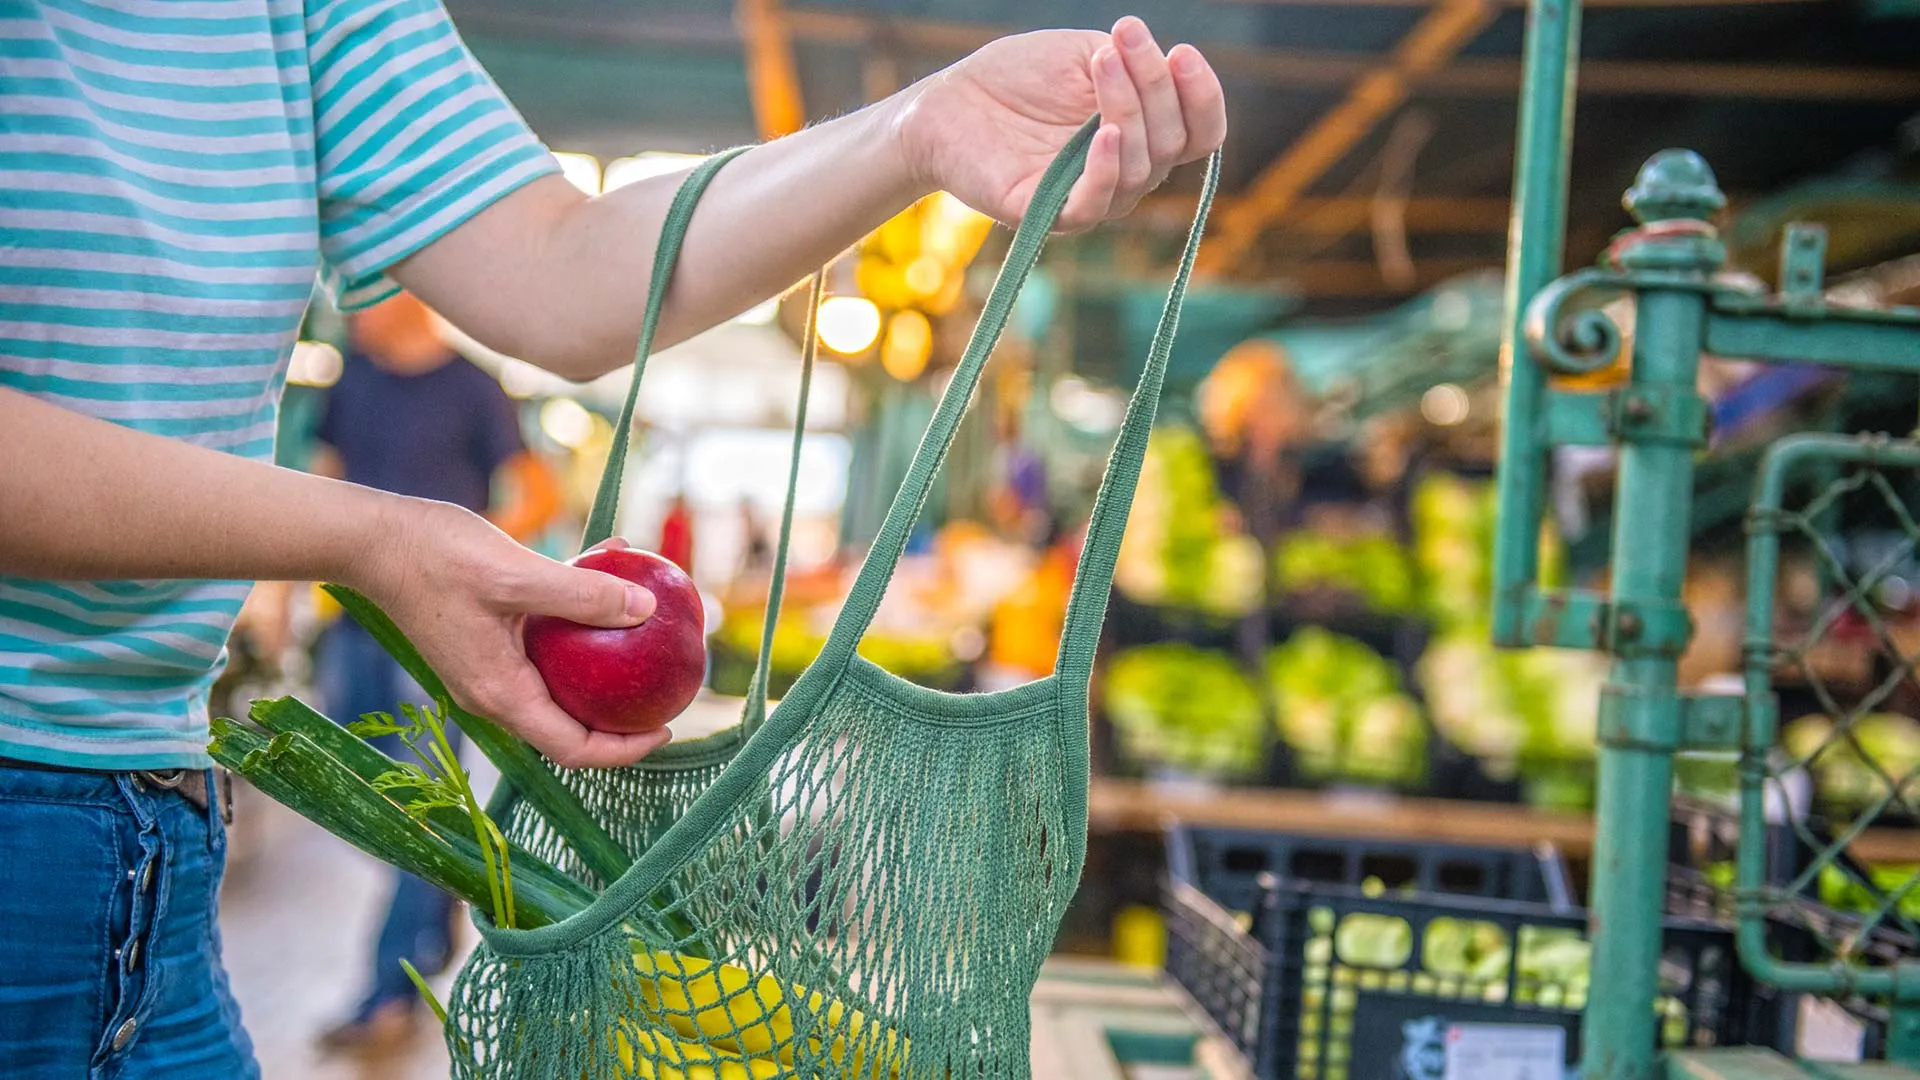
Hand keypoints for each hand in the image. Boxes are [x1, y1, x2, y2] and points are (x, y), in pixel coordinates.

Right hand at [353, 501, 667, 768]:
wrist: (374, 541)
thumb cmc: (437, 558)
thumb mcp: (517, 575)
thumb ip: (582, 595)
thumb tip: (646, 611)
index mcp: (501, 693)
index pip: (573, 748)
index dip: (623, 749)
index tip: (666, 730)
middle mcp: (494, 692)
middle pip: (570, 725)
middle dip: (620, 716)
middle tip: (663, 691)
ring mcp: (488, 668)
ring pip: (559, 683)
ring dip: (601, 663)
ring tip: (645, 635)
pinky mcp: (485, 640)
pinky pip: (543, 645)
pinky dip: (576, 620)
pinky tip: (606, 572)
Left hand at [893, 16, 1226, 231]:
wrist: (950, 101)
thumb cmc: (1018, 78)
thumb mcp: (1084, 55)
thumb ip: (1131, 65)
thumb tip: (1167, 70)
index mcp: (1141, 136)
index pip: (1199, 134)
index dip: (1202, 98)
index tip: (1180, 52)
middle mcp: (1124, 173)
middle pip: (1171, 144)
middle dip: (1154, 85)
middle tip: (1123, 36)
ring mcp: (1088, 197)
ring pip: (1138, 170)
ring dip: (1129, 109)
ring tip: (1103, 61)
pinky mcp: (1045, 213)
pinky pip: (1092, 206)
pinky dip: (1105, 170)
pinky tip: (1104, 133)